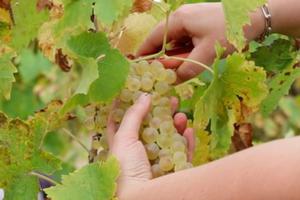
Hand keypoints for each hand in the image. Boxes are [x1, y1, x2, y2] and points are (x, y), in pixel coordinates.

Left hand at [106, 93, 193, 196]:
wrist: (142, 198)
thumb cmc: (125, 169)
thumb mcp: (124, 139)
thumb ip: (134, 116)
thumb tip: (145, 95)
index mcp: (122, 145)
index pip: (122, 122)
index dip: (128, 107)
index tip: (137, 91)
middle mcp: (139, 152)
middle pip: (151, 127)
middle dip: (161, 112)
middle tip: (170, 99)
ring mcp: (157, 161)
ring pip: (169, 138)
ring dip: (176, 125)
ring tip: (181, 114)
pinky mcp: (173, 170)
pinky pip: (182, 153)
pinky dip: (187, 142)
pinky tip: (189, 131)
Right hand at [137, 3, 264, 81]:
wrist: (255, 18)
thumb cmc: (229, 32)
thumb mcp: (206, 53)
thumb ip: (186, 70)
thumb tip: (170, 82)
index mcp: (178, 20)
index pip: (153, 38)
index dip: (144, 54)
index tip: (137, 68)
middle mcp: (180, 19)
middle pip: (164, 42)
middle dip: (163, 59)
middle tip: (159, 75)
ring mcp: (190, 21)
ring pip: (176, 43)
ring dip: (176, 58)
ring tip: (177, 72)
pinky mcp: (198, 26)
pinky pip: (186, 42)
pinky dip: (185, 53)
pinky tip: (190, 61)